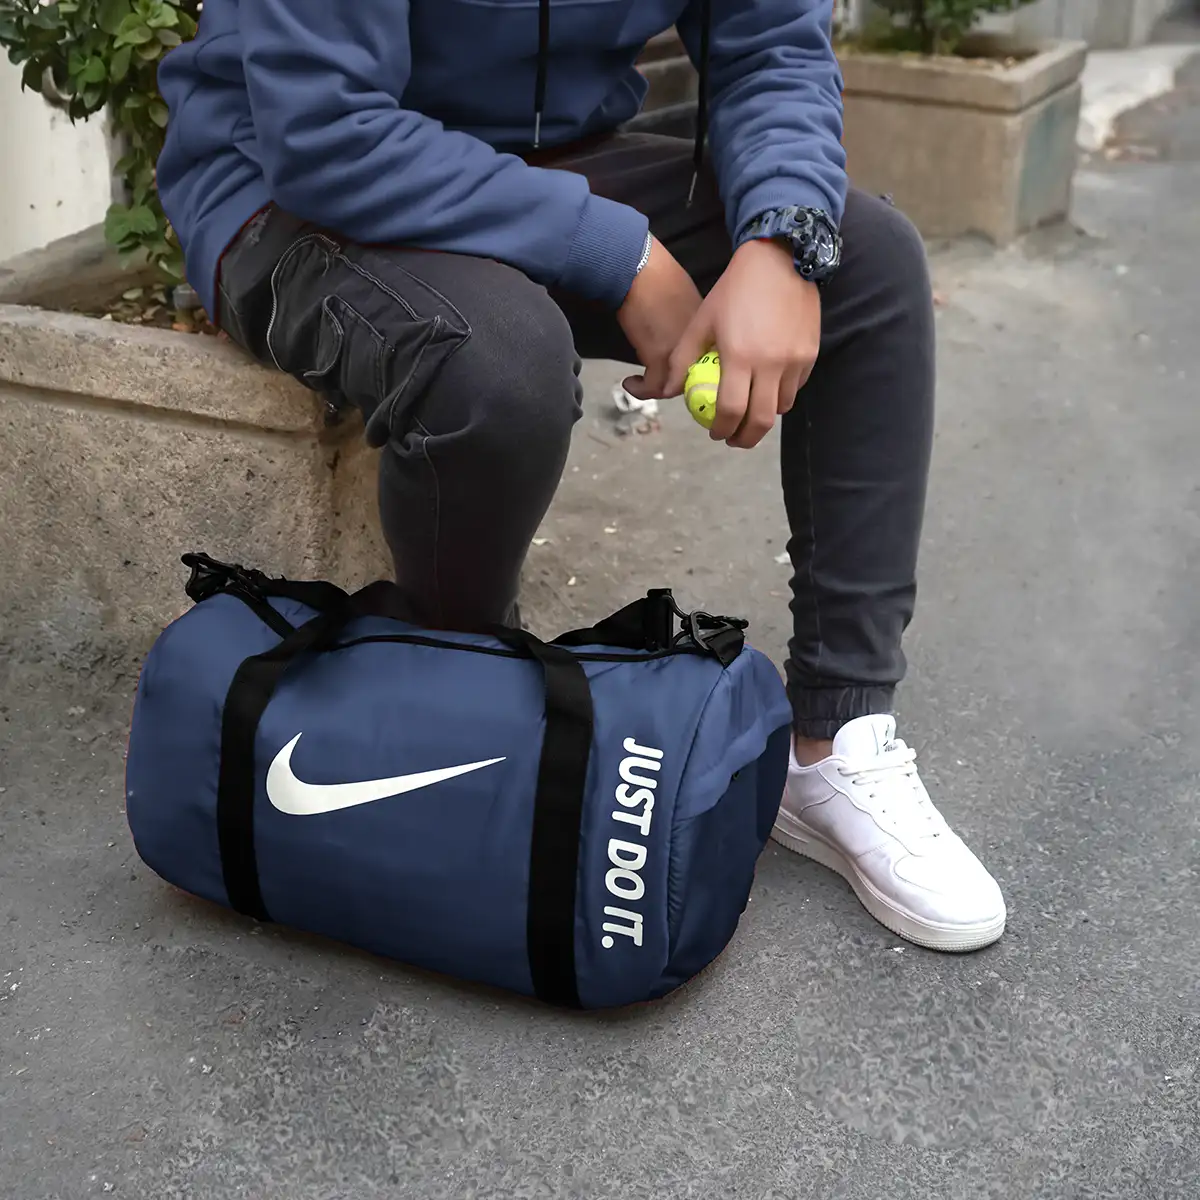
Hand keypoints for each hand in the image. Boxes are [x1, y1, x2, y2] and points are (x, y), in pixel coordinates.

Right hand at [617, 236, 702, 400]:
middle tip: (658, 385)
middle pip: (693, 378)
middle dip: (676, 386)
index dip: (692, 373)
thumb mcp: (686, 299)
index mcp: (708, 330)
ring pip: (675, 387)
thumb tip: (676, 335)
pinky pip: (654, 388)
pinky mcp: (660, 358)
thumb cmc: (657, 277)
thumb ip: (688, 322)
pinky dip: (641, 389)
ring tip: (641, 385)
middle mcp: (699, 345)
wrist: (641, 271)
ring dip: (657, 389)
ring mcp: (682, 353)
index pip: (706, 362)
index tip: (676, 375)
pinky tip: (630, 382)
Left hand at [666, 238, 820, 448]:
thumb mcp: (702, 321)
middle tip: (734, 440)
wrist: (779, 259)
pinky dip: (781, 395)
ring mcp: (795, 360)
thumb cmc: (733, 290)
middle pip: (761, 420)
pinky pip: (796, 387)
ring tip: (750, 413)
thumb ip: (684, 358)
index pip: (732, 411)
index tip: (715, 434)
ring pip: (782, 407)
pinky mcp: (811, 353)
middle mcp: (772, 364)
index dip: (722, 429)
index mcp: (740, 357)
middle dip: (746, 438)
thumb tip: (672, 390)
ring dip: (765, 416)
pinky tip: (768, 388)